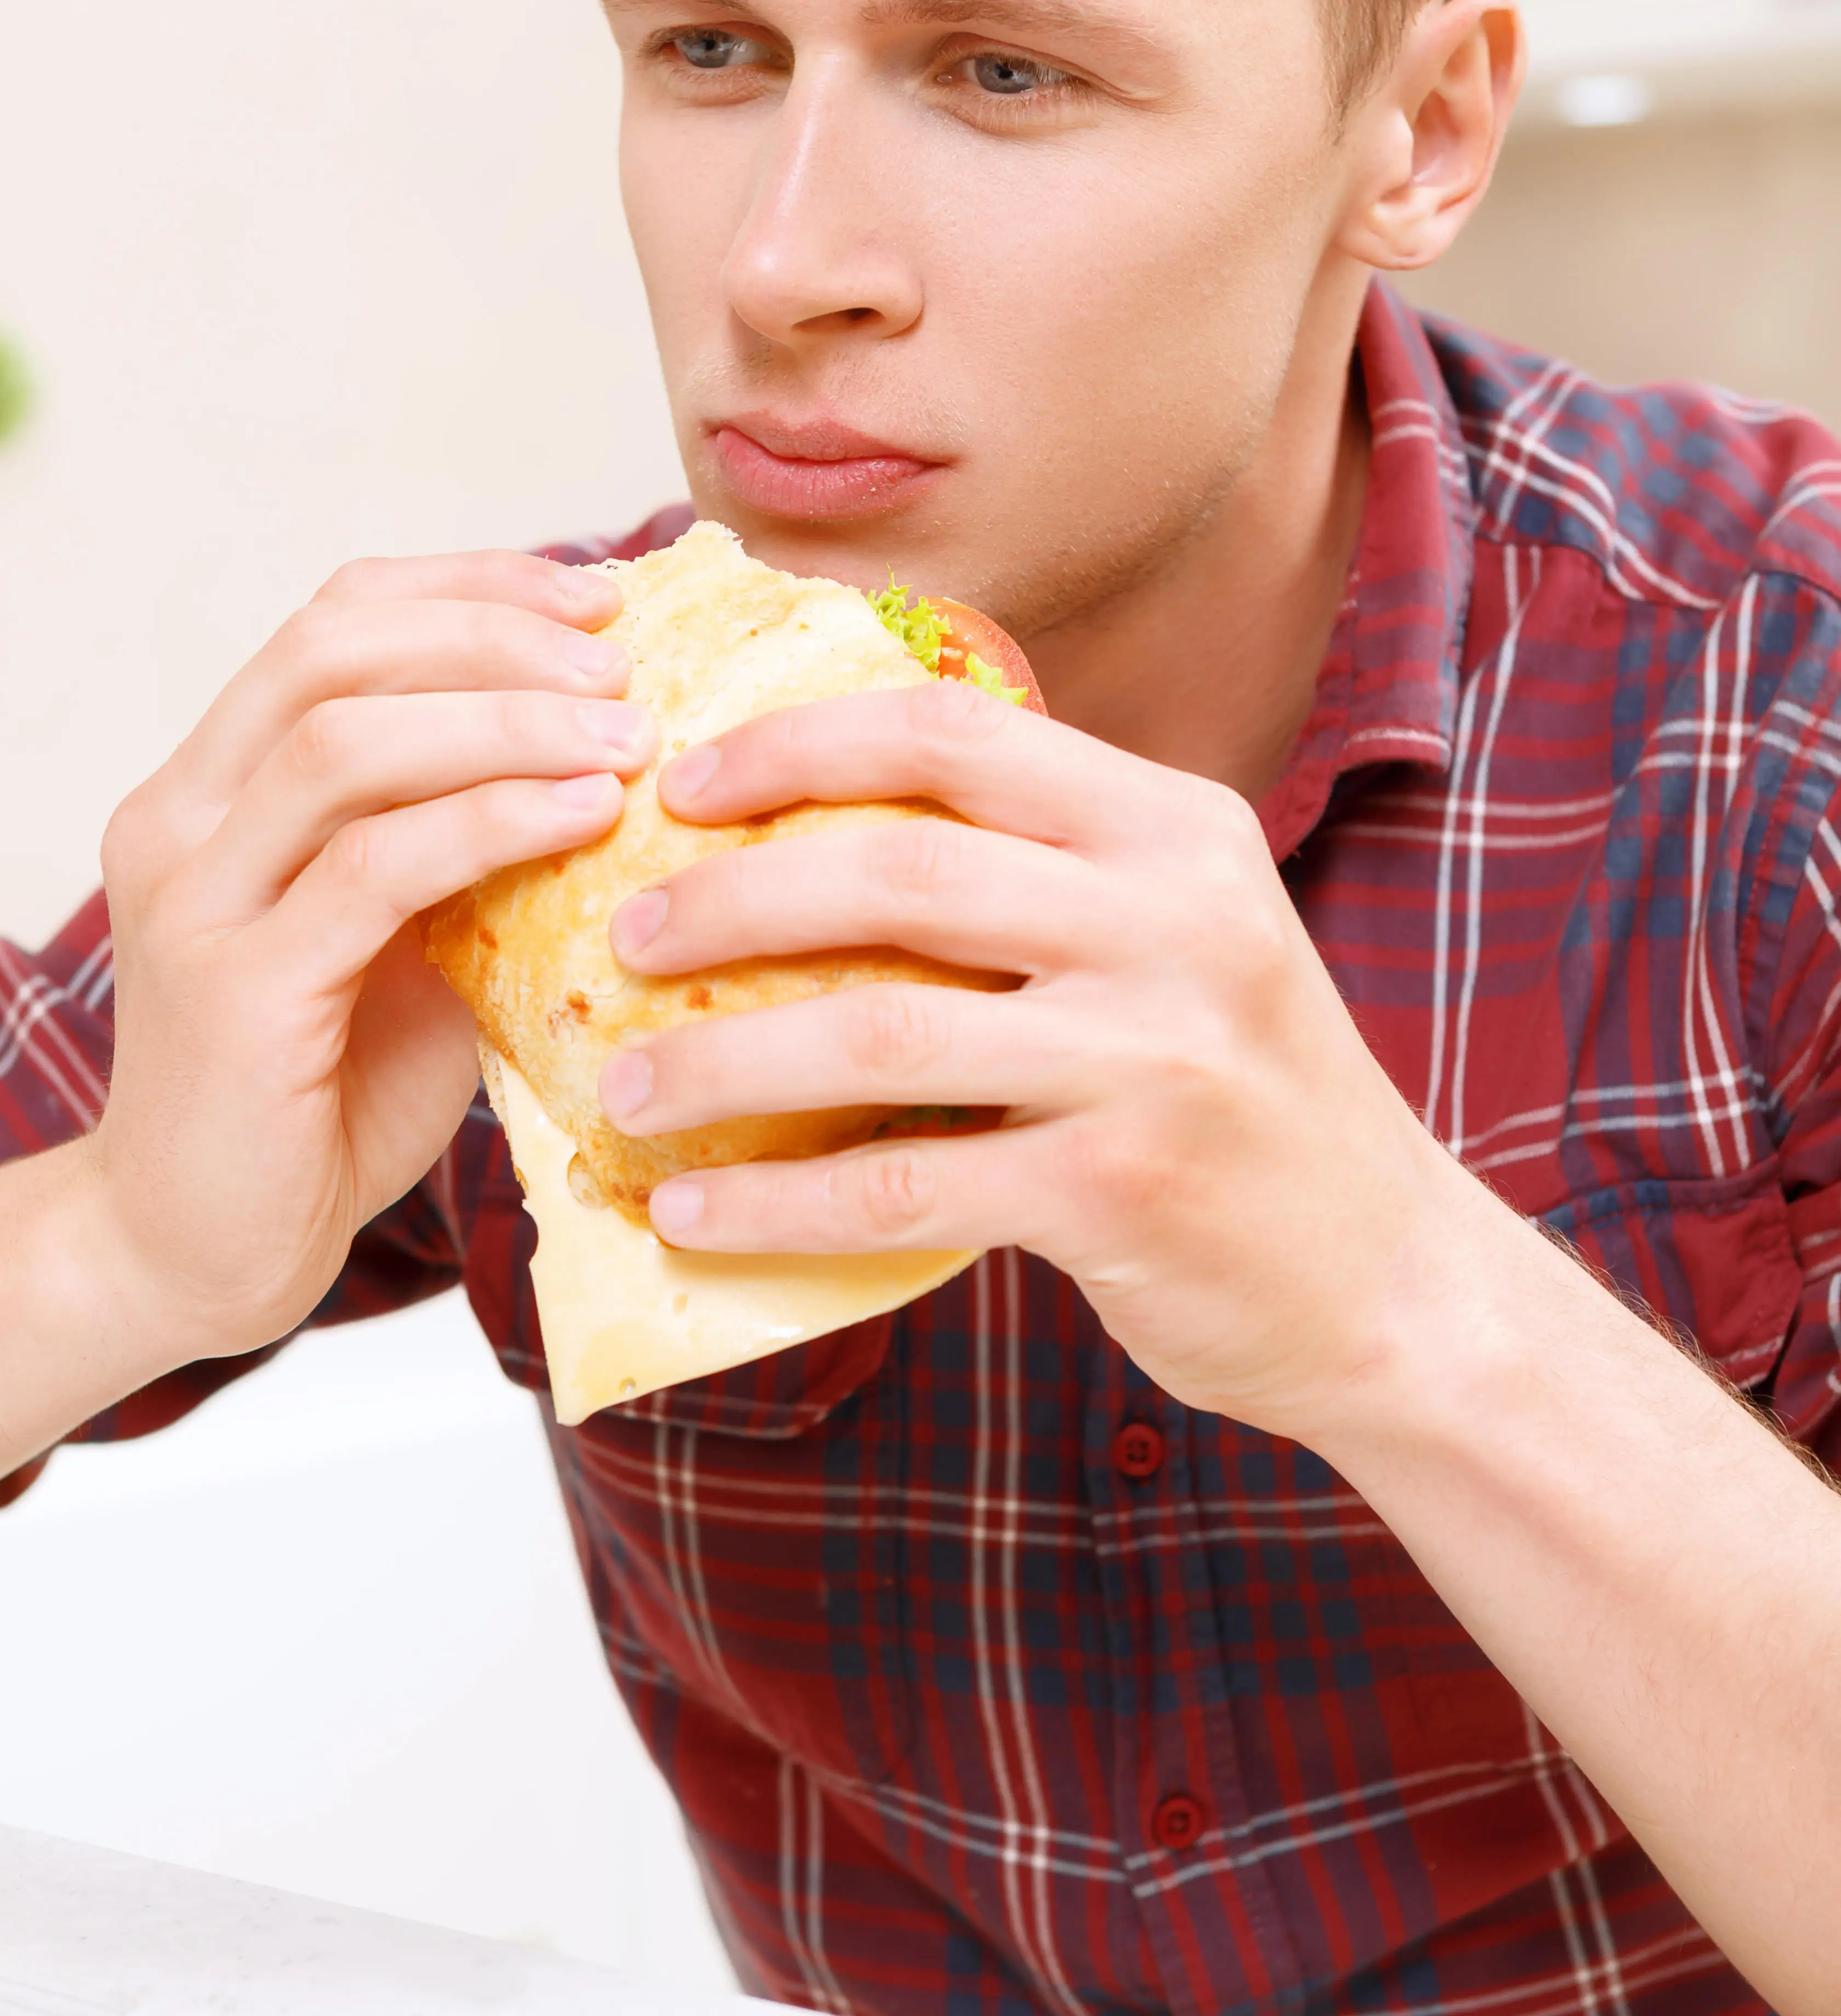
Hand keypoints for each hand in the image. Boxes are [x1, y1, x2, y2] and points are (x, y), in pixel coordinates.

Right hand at [83, 550, 653, 1358]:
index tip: (595, 594)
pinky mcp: (233, 995)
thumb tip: (625, 764)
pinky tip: (584, 815)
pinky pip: (373, 871)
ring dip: (504, 720)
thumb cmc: (320, 1098)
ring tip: (625, 733)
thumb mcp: (410, 944)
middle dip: (493, 633)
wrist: (199, 1253)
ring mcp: (193, 903)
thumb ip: (473, 853)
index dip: (468, 585)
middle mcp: (179, 821)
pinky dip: (490, 822)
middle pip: (332, 650)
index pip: (332, 622)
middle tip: (622, 661)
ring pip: (345, 746)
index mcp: (210, 787)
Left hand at [596, 676, 1466, 1449]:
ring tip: (623, 1092)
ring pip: (877, 1030)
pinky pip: (904, 1184)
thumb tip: (808, 839)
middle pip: (893, 872)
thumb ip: (1040, 876)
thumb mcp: (1178, 938)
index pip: (953, 732)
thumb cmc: (1244, 1101)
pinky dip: (779, 1200)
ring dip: (721, 1062)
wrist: (1392, 1283)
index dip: (795, 742)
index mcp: (1175, 830)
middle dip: (727, 900)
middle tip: (623, 937)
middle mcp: (1174, 923)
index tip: (678, 782)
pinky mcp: (1121, 1193)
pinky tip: (693, 1213)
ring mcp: (1153, 1059)